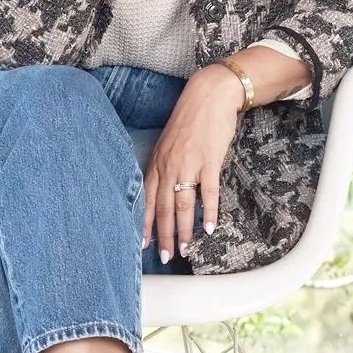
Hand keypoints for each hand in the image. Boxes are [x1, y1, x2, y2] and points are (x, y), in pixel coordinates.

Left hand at [142, 66, 244, 262]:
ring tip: (184, 249)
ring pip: (183, 205)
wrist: (209, 96)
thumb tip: (168, 189)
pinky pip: (208, 192)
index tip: (143, 245)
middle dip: (163, 235)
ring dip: (183, 230)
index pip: (147, 199)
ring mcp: (188, 164)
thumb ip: (166, 166)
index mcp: (157, 162)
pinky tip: (209, 228)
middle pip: (163, 208)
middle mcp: (168, 166)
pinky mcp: (209, 161)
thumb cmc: (190, 119)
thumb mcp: (169, 143)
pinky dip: (209, 211)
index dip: (145, 224)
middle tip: (165, 257)